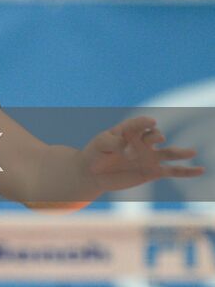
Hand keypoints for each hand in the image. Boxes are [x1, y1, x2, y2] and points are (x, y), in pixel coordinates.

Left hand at [79, 116, 203, 195]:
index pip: (139, 123)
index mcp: (128, 130)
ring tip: (193, 152)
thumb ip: (112, 142)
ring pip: (168, 153)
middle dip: (155, 137)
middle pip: (154, 136)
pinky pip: (172, 171)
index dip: (145, 123)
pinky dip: (187, 171)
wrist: (94, 172)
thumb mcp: (99, 144)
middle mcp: (142, 141)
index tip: (151, 122)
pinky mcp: (153, 171)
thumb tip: (126, 148)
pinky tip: (200, 170)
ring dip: (180, 152)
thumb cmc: (95, 153)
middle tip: (156, 139)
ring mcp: (149, 156)